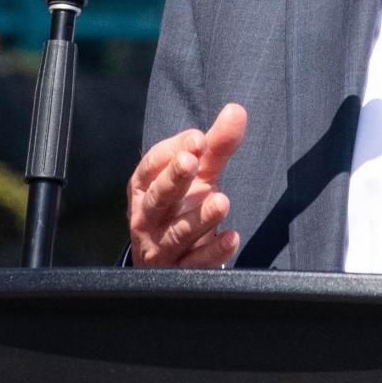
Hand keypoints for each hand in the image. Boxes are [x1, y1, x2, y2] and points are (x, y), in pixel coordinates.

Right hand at [127, 103, 247, 267]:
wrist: (168, 258)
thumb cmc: (181, 205)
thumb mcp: (198, 175)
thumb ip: (215, 146)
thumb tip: (236, 110)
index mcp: (145, 186)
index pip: (152, 166)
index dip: (172, 151)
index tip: (199, 139)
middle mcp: (147, 216)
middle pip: (157, 197)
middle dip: (173, 178)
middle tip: (192, 161)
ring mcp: (159, 247)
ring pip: (176, 232)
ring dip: (198, 217)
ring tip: (222, 201)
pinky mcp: (177, 272)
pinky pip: (194, 264)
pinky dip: (212, 252)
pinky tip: (231, 238)